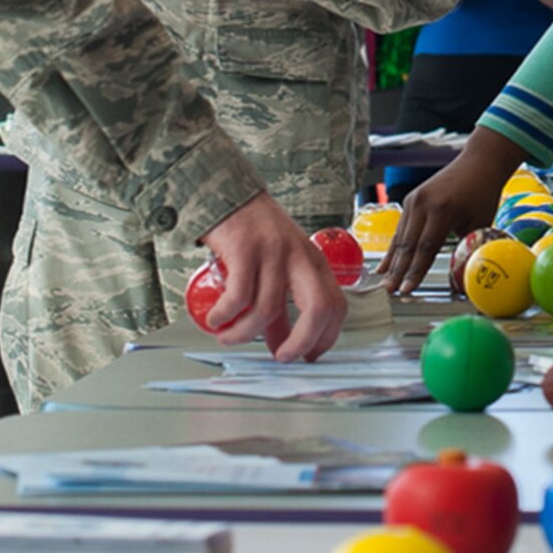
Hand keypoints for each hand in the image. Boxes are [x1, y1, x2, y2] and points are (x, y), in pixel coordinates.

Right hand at [198, 192, 345, 359]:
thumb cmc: (254, 233)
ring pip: (268, 308)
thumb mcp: (277, 269)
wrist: (227, 194)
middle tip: (281, 357)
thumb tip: (279, 345)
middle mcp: (300, 256)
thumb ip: (280, 309)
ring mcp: (274, 252)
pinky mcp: (246, 249)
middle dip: (302, 342)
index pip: (336, 305)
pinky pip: (238, 296)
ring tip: (228, 336)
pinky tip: (216, 320)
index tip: (309, 356)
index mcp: (314, 262)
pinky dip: (225, 316)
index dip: (326, 337)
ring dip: (244, 333)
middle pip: (318, 308)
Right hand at [379, 126, 522, 293]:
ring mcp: (414, 199)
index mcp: (442, 209)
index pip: (426, 248)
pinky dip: (394, 248)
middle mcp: (422, 203)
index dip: (415, 272)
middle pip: (408, 244)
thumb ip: (468, 249)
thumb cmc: (483, 192)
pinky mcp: (411, 200)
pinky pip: (401, 228)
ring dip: (393, 262)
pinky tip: (385, 264)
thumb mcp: (481, 222)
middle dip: (398, 271)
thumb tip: (463, 279)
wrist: (479, 162)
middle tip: (389, 292)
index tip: (407, 290)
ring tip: (385, 284)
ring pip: (401, 237)